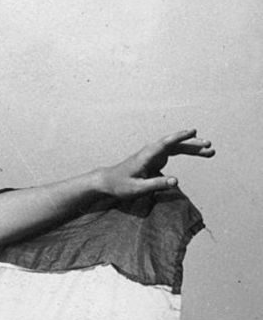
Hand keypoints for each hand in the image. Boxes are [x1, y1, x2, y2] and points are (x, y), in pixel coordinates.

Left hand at [98, 129, 214, 198]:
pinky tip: (198, 152)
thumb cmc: (120, 185)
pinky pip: (174, 152)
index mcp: (145, 157)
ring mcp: (153, 154)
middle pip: (173, 144)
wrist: (107, 181)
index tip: (192, 131)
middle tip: (209, 145)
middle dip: (191, 143)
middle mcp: (150, 152)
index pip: (164, 144)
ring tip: (211, 151)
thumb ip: (156, 184)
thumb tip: (177, 181)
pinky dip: (186, 151)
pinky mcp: (155, 158)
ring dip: (192, 148)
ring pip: (176, 147)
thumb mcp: (137, 188)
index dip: (178, 137)